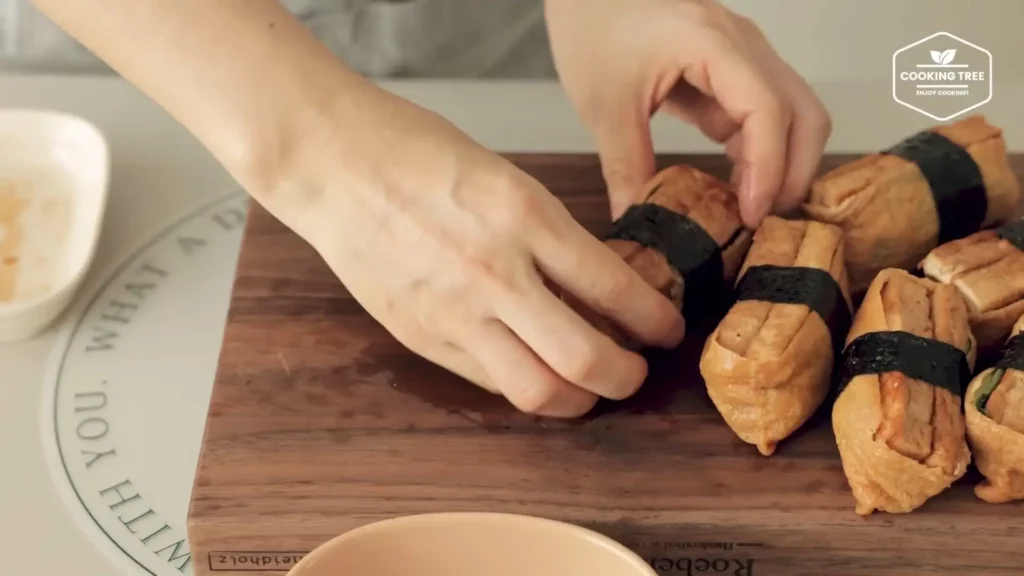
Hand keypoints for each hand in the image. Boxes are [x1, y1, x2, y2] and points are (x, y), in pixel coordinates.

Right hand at [283, 88, 684, 416]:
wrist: (331, 164)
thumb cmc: (412, 152)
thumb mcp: (503, 177)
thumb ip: (548, 234)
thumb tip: (593, 285)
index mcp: (524, 215)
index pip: (615, 288)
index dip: (654, 320)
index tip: (666, 327)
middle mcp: (495, 272)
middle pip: (586, 359)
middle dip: (627, 376)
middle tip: (636, 370)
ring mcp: (454, 312)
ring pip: (537, 391)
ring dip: (578, 400)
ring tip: (589, 387)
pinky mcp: (422, 336)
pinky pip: (489, 381)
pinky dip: (523, 384)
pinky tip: (532, 369)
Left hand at [545, 0, 831, 227]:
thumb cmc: (592, 23)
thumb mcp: (604, 104)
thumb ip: (625, 165)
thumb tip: (635, 219)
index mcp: (713, 44)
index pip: (767, 111)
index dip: (769, 169)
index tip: (751, 215)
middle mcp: (743, 44)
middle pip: (803, 113)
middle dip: (793, 173)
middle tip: (761, 223)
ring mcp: (743, 53)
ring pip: (793, 113)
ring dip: (781, 163)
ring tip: (747, 211)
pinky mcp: (731, 67)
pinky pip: (763, 112)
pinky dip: (758, 150)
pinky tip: (731, 184)